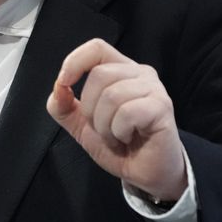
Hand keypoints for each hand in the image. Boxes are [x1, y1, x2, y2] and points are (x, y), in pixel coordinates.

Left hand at [46, 38, 186, 200]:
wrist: (146, 173)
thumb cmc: (120, 144)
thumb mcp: (81, 126)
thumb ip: (63, 106)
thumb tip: (59, 87)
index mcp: (121, 70)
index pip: (96, 48)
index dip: (75, 62)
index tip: (64, 84)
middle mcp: (140, 73)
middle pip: (99, 74)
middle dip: (90, 109)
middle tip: (104, 128)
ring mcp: (154, 88)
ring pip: (112, 95)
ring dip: (105, 126)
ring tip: (117, 136)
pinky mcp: (162, 107)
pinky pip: (127, 113)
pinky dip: (119, 131)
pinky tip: (128, 138)